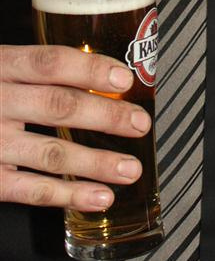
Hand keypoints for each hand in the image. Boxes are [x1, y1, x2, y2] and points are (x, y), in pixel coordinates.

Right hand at [0, 43, 151, 209]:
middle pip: (58, 106)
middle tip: (140, 124)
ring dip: (96, 163)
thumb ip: (31, 69)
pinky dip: (67, 195)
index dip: (90, 69)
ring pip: (50, 153)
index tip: (124, 79)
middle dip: (105, 116)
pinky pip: (29, 190)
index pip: (50, 62)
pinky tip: (99, 198)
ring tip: (130, 170)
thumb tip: (99, 73)